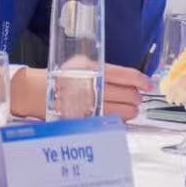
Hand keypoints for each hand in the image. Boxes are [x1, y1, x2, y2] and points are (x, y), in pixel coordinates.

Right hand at [8, 63, 150, 120]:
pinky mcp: (90, 120)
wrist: (37, 92)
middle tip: (134, 96)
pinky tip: (115, 114)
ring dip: (131, 109)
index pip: (126, 75)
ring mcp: (93, 106)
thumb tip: (131, 80)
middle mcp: (95, 88)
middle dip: (136, 96)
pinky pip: (115, 122)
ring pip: (126, 111)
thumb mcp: (82, 64)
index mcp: (94, 70)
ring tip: (126, 106)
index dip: (141, 80)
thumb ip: (105, 70)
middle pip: (130, 95)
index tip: (148, 84)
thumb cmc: (62, 76)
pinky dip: (120, 118)